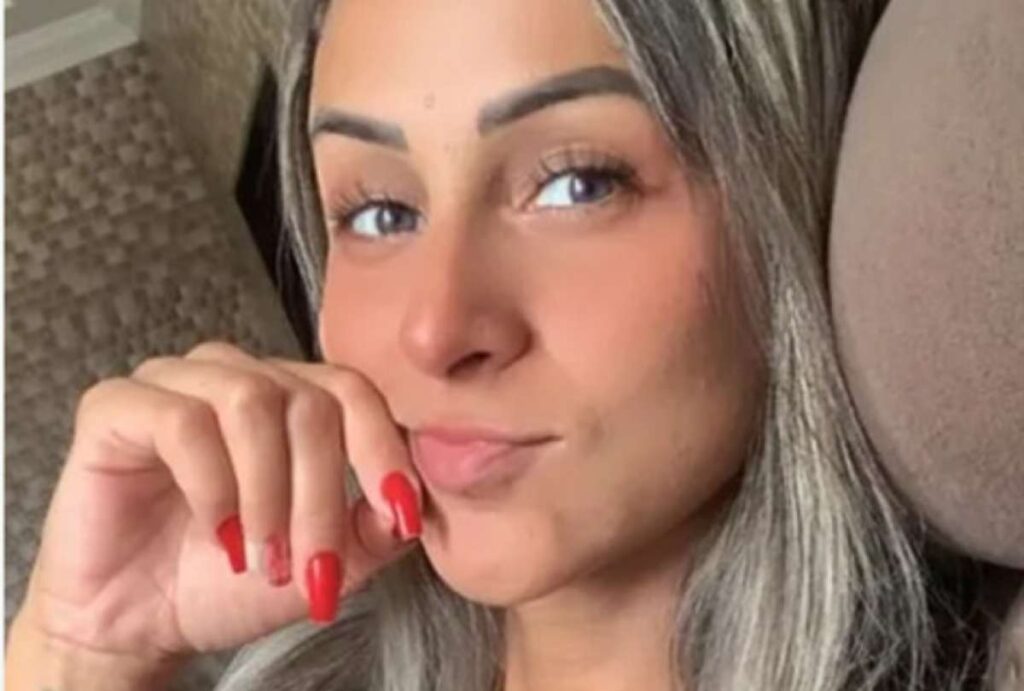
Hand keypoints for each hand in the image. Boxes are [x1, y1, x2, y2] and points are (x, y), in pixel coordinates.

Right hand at [18, 341, 422, 662]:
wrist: (136, 624)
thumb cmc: (225, 582)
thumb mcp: (318, 564)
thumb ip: (371, 531)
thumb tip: (410, 508)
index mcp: (289, 397)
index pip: (354, 393)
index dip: (382, 449)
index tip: (401, 514)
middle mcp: (237, 376)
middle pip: (310, 403)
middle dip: (319, 495)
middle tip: (309, 565)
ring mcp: (176, 383)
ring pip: (252, 401)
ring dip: (267, 491)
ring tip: (259, 556)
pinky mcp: (116, 406)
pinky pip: (182, 421)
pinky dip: (212, 484)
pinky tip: (214, 531)